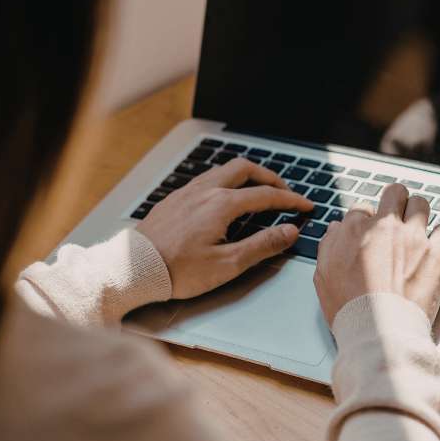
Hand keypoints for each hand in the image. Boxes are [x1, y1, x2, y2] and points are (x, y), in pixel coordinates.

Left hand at [137, 158, 312, 298]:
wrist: (134, 269)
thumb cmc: (178, 271)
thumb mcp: (228, 264)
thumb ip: (262, 245)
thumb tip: (290, 231)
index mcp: (222, 204)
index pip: (266, 195)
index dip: (291, 200)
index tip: (305, 206)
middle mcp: (205, 191)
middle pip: (245, 169)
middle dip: (270, 178)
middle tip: (284, 192)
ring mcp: (187, 192)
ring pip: (223, 170)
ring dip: (246, 176)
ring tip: (257, 191)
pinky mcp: (173, 199)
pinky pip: (205, 179)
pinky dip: (224, 182)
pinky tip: (223, 198)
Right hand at [314, 183, 439, 325]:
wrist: (380, 332)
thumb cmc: (350, 309)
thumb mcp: (323, 276)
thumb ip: (329, 246)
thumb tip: (337, 229)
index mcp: (356, 230)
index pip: (362, 208)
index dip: (366, 220)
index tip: (369, 232)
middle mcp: (386, 227)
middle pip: (395, 193)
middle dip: (395, 201)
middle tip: (396, 215)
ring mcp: (414, 238)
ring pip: (421, 204)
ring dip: (418, 214)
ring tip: (416, 229)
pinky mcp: (437, 254)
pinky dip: (439, 237)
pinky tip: (433, 247)